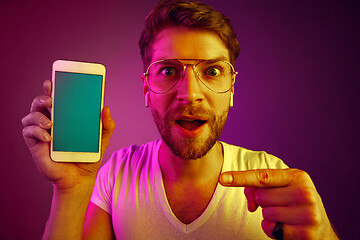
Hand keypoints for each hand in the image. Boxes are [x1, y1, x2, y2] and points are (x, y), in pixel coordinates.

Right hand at [22, 80, 115, 190]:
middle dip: (42, 97)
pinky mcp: (36, 145)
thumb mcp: (102, 140)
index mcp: (66, 118)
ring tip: (50, 123)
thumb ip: (106, 125)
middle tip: (50, 100)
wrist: (80, 179)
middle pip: (40, 103)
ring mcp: (43, 133)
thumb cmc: (89, 157)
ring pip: (31, 116)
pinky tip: (48, 137)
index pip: (57, 99)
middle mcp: (52, 122)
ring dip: (38, 115)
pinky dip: (36, 131)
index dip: (52, 89)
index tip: (53, 82)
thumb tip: (105, 107)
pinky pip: (28, 132)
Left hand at [219, 169, 338, 238]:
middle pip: (260, 197)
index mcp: (298, 176)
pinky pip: (270, 229)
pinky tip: (286, 227)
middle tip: (279, 204)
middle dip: (263, 202)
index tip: (222, 178)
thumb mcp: (281, 188)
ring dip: (268, 217)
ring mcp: (307, 214)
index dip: (240, 177)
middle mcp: (305, 193)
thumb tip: (250, 201)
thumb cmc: (292, 202)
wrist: (320, 227)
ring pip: (264, 214)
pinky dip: (272, 230)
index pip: (262, 176)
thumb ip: (259, 187)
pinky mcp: (305, 233)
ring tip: (284, 216)